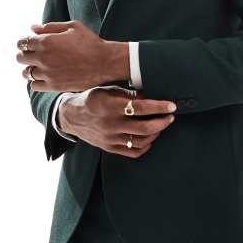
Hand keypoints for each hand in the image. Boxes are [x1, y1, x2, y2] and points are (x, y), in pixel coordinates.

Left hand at [17, 20, 128, 91]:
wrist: (105, 62)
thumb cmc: (90, 42)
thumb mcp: (72, 27)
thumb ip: (50, 27)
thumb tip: (32, 28)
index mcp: (46, 41)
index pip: (22, 42)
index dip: (25, 42)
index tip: (30, 43)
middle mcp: (43, 58)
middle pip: (20, 58)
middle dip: (25, 54)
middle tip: (34, 54)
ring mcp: (47, 73)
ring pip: (26, 73)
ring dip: (30, 68)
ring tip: (39, 67)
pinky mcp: (54, 86)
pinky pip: (34, 86)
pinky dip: (36, 81)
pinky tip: (45, 76)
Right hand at [58, 87, 176, 158]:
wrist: (71, 116)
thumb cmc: (92, 99)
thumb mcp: (108, 90)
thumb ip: (129, 94)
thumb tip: (151, 96)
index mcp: (110, 106)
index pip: (140, 107)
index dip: (158, 107)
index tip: (171, 106)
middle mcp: (110, 125)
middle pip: (144, 128)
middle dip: (162, 122)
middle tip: (170, 116)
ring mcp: (110, 139)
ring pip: (141, 141)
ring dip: (156, 133)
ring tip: (161, 125)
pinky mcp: (109, 148)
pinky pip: (133, 152)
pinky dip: (146, 146)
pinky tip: (150, 138)